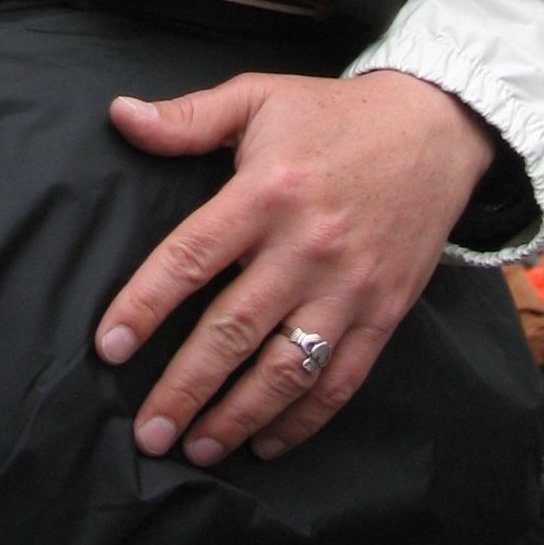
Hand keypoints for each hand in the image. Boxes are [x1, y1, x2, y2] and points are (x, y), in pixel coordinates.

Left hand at [95, 71, 492, 465]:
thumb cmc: (333, 115)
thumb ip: (187, 117)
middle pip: (234, 330)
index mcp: (266, 192)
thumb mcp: (258, 96)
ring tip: (196, 447)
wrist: (434, 129)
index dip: (145, 305)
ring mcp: (349, 287)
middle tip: (147, 432)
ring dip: (238, 417)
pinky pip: (340, 380)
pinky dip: (303, 420)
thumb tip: (121, 116)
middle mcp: (306, 247)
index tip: (109, 346)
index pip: (192, 258)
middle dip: (185, 387)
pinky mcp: (383, 313)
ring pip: (287, 369)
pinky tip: (266, 443)